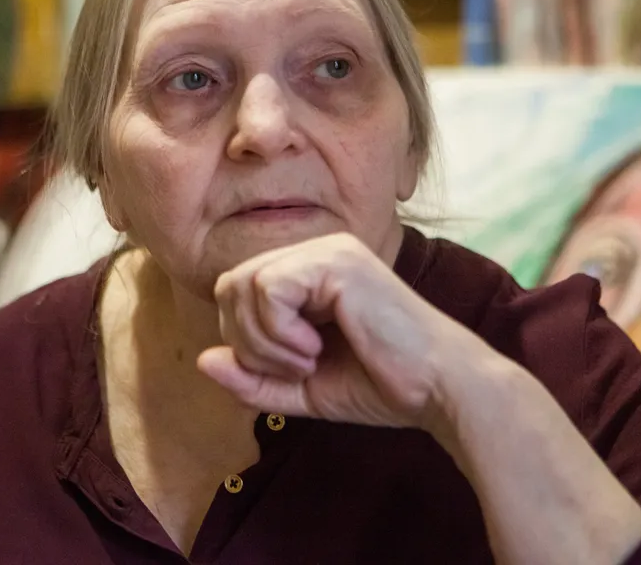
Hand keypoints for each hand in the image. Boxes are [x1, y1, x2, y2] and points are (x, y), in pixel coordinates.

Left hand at [198, 232, 483, 429]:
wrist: (437, 389)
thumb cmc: (380, 386)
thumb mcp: (300, 389)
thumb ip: (252, 379)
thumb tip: (203, 360)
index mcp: (309, 273)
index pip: (236, 293)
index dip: (243, 341)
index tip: (287, 372)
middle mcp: (317, 251)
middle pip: (231, 285)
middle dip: (246, 341)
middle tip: (294, 369)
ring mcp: (328, 250)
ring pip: (243, 285)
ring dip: (263, 340)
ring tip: (307, 362)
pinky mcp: (337, 261)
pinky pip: (268, 287)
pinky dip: (278, 330)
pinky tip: (314, 349)